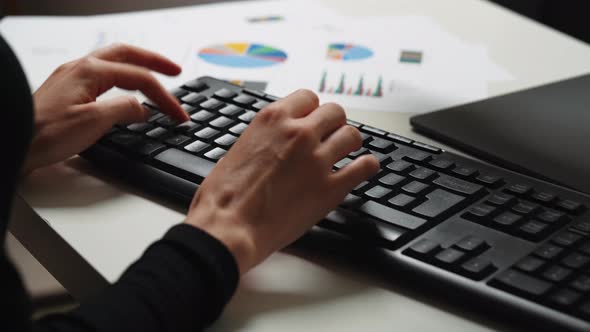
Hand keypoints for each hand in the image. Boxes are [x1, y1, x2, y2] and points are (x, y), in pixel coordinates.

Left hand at [24, 44, 188, 173]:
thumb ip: (124, 109)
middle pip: (127, 55)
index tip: (179, 114)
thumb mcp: (94, 122)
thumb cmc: (45, 134)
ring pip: (114, 64)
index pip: (139, 79)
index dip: (164, 97)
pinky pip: (103, 78)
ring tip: (155, 75)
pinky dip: (122, 80)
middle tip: (175, 71)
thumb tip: (143, 109)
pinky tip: (125, 92)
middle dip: (154, 62)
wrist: (15, 143)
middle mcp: (81, 69)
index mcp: (90, 72)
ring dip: (138, 67)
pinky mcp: (68, 92)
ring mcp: (73, 78)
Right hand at [184, 90, 379, 273]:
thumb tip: (274, 142)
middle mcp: (298, 134)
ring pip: (351, 135)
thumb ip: (264, 138)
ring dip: (350, 143)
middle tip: (330, 137)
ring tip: (347, 152)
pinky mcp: (330, 189)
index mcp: (272, 120)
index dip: (312, 111)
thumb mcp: (238, 149)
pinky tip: (364, 169)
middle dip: (333, 124)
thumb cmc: (223, 196)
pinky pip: (364, 167)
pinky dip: (367, 166)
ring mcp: (317, 160)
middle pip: (334, 112)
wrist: (228, 228)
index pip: (308, 98)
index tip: (312, 121)